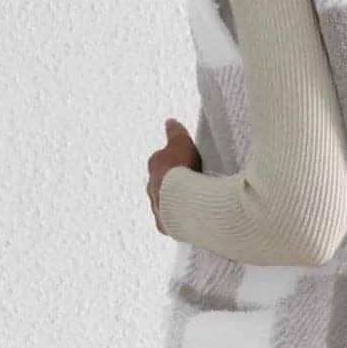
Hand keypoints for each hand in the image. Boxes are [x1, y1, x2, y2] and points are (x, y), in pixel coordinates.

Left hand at [146, 118, 201, 233]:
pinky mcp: (167, 225)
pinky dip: (182, 218)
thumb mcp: (182, 144)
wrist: (183, 202)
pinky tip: (194, 218)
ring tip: (195, 203)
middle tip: (192, 184)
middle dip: (173, 184)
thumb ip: (176, 133)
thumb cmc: (182, 171)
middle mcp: (151, 188)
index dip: (175, 162)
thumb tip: (170, 121)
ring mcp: (158, 207)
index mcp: (155, 165)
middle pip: (161, 184)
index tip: (186, 163)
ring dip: (177, 203)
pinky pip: (174, 221)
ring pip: (166, 203)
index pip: (162, 161)